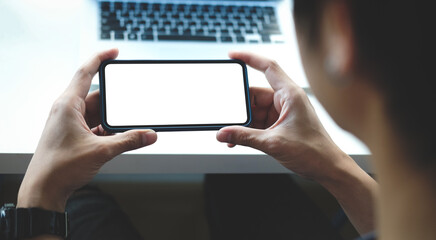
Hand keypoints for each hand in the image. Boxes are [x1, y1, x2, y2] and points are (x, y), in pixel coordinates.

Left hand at [17, 49, 157, 211]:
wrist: (44, 189)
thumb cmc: (60, 167)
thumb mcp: (101, 151)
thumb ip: (129, 140)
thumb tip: (150, 135)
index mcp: (68, 105)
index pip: (85, 72)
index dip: (100, 58)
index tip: (114, 52)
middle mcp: (67, 110)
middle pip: (97, 95)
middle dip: (115, 100)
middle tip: (131, 102)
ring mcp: (70, 123)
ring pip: (97, 112)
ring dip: (112, 119)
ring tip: (126, 126)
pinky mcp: (74, 135)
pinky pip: (95, 125)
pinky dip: (107, 129)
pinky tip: (118, 137)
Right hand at [217, 52, 351, 181]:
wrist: (327, 168)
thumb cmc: (313, 151)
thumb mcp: (273, 143)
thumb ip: (244, 137)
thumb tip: (224, 133)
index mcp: (290, 94)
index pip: (268, 67)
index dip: (249, 58)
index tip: (233, 56)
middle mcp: (287, 100)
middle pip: (256, 93)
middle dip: (241, 105)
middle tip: (228, 115)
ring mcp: (284, 112)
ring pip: (256, 110)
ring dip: (244, 121)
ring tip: (233, 133)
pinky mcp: (281, 124)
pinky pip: (260, 121)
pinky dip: (249, 129)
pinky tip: (239, 139)